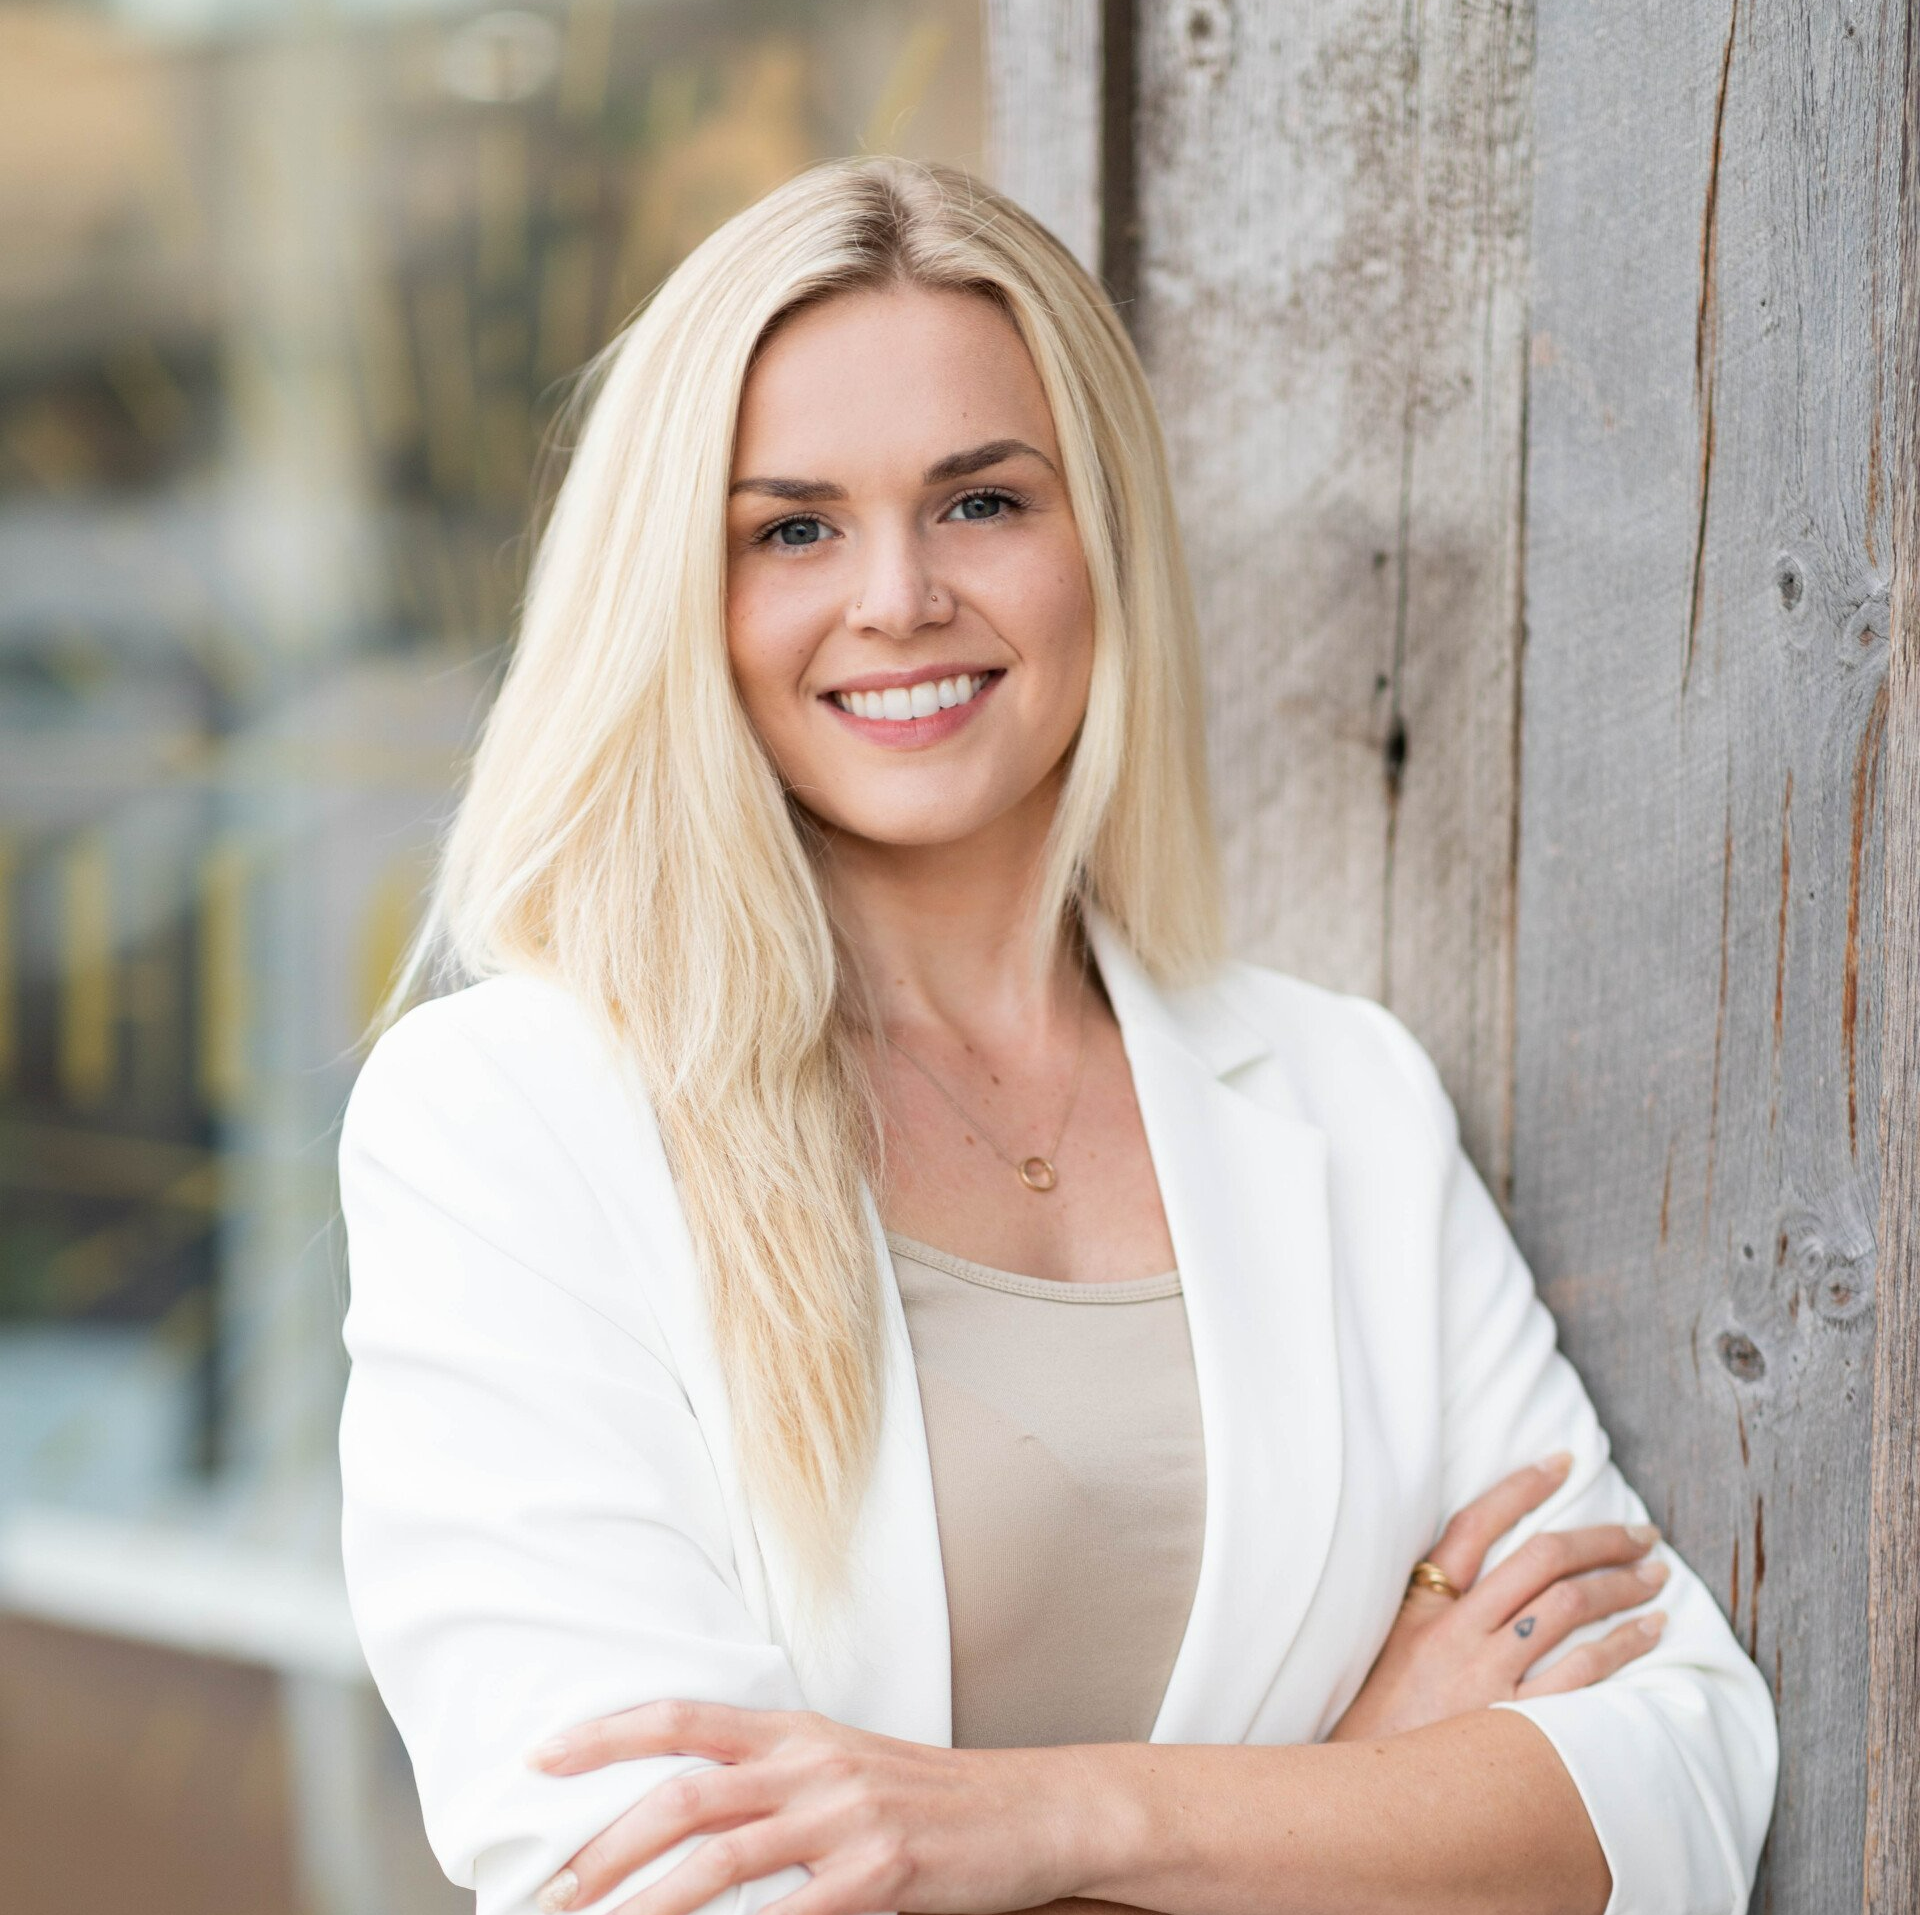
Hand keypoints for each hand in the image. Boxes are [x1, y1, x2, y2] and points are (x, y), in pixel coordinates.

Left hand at [520, 1700, 1103, 1914]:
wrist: (1031, 1809)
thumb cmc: (929, 1797)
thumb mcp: (842, 1768)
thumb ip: (770, 1782)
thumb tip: (683, 1814)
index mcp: (796, 1734)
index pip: (684, 1720)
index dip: (606, 1735)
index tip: (541, 1760)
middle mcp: (811, 1765)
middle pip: (683, 1797)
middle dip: (604, 1850)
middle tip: (550, 1894)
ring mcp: (846, 1817)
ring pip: (720, 1859)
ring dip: (647, 1904)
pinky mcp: (882, 1869)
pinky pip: (795, 1914)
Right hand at [1326, 1453, 1669, 1743]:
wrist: (1366, 1800)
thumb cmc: (1379, 1721)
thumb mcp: (1392, 1648)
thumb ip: (1433, 1607)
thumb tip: (1488, 1569)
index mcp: (1422, 1606)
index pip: (1475, 1524)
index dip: (1521, 1487)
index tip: (1562, 1463)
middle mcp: (1457, 1632)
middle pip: (1539, 1559)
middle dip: (1597, 1538)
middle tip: (1639, 1531)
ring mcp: (1488, 1677)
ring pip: (1567, 1607)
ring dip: (1620, 1585)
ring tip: (1654, 1574)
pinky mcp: (1515, 1724)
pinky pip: (1583, 1673)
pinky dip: (1623, 1644)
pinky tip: (1651, 1631)